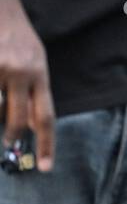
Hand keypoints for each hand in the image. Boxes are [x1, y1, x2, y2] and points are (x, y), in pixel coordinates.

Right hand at [0, 0, 54, 170]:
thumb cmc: (16, 35)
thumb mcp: (35, 61)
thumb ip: (34, 93)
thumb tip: (31, 127)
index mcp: (39, 73)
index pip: (46, 117)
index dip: (46, 145)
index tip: (45, 168)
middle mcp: (20, 72)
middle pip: (15, 121)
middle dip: (10, 136)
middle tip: (8, 142)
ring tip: (3, 88)